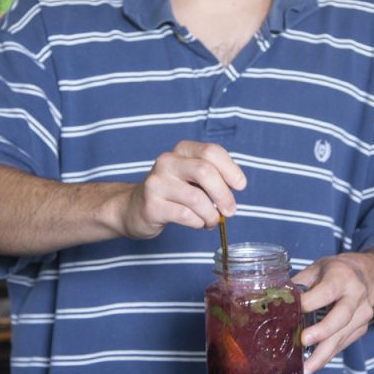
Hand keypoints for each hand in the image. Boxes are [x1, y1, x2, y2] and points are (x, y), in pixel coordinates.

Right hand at [120, 140, 246, 238]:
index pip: (212, 151)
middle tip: (231, 210)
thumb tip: (237, 186)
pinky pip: (185, 215)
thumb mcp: (191, 176)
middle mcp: (167, 162)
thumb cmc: (172, 192)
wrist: (133, 208)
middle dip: (224, 194)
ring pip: (197, 198)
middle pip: (205, 171)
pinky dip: (198, 222)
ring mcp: (157, 183)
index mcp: (182, 150)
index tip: (240, 186)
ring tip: (211, 221)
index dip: (231, 169)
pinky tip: (197, 223)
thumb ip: (213, 176)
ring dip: (211, 214)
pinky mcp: (152, 205)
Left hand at [293, 252, 373, 373]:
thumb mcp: (316, 269)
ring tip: (304, 370)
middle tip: (303, 341)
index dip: (309, 302)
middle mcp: (356, 296)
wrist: (366, 277)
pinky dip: (326, 356)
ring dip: (322, 355)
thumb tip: (274, 302)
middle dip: (322, 331)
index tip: (291, 312)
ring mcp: (362, 315)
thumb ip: (298, 284)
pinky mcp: (361, 330)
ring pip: (342, 337)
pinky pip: (342, 345)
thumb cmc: (334, 272)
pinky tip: (312, 366)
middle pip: (341, 317)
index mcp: (342, 277)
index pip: (326, 292)